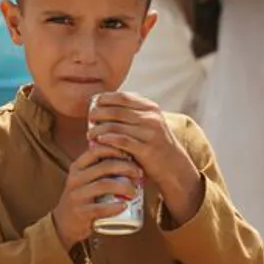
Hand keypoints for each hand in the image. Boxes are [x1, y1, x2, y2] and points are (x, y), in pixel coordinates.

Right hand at [54, 143, 142, 247]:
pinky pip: (100, 208)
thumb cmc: (82, 197)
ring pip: (104, 185)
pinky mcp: (81, 212)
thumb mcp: (84, 179)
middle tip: (139, 173)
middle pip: (104, 167)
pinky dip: (114, 207)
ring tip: (135, 192)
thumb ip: (97, 166)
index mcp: (77, 167)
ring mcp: (77, 196)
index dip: (115, 149)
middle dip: (126, 168)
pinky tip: (124, 206)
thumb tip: (126, 153)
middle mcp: (75, 179)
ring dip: (124, 187)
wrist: (64, 223)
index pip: (96, 150)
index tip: (131, 155)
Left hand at [88, 92, 202, 215]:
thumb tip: (104, 105)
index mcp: (151, 108)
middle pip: (117, 111)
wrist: (174, 166)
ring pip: (117, 126)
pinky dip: (108, 140)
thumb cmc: (155, 144)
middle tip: (89, 117)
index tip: (94, 102)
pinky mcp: (146, 149)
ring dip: (100, 129)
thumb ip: (132, 113)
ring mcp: (150, 133)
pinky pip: (122, 141)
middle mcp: (151, 118)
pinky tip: (98, 141)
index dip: (106, 98)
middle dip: (99, 113)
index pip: (124, 97)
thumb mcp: (149, 123)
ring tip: (90, 133)